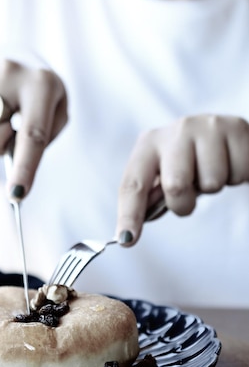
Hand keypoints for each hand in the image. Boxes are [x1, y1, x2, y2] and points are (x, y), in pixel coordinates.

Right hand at [0, 56, 67, 198]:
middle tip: (9, 129)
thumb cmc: (39, 95)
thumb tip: (18, 168)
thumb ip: (45, 138)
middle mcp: (10, 72)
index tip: (17, 194)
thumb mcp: (56, 110)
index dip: (24, 168)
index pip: (32, 135)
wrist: (14, 55)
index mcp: (42, 84)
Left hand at [116, 114, 248, 244]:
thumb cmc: (189, 162)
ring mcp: (207, 127)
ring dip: (213, 187)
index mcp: (149, 144)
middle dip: (184, 203)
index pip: (133, 184)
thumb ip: (151, 199)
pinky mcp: (236, 127)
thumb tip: (132, 230)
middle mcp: (176, 131)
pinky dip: (236, 177)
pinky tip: (228, 163)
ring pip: (212, 183)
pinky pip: (238, 173)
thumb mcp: (165, 176)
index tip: (128, 239)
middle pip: (176, 186)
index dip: (130, 214)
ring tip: (212, 172)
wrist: (224, 135)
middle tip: (191, 195)